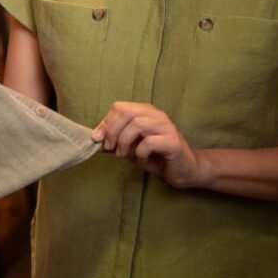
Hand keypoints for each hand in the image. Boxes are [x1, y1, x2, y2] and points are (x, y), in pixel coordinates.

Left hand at [91, 101, 208, 188]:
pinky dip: (140, 152)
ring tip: (125, 155)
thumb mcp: (129, 148)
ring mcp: (166, 126)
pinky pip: (149, 142)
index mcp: (144, 111)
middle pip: (126, 112)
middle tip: (111, 148)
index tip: (98, 140)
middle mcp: (156, 114)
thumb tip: (94, 138)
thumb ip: (113, 141)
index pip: (119, 107)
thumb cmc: (155, 156)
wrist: (183, 170)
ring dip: (125, 142)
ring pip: (137, 125)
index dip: (106, 123)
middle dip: (113, 131)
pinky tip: (143, 159)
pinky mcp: (173, 141)